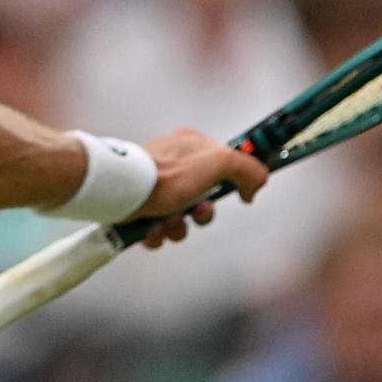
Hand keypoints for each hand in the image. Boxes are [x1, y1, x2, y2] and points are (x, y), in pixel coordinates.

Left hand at [130, 128, 268, 248]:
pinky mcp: (139, 208)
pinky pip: (157, 229)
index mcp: (191, 147)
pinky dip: (158, 235)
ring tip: (168, 223)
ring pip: (180, 218)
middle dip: (203, 213)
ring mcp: (155, 186)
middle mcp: (173, 165)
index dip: (233, 183)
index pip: (223, 165)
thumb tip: (258, 183)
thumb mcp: (219, 162)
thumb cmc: (169, 174)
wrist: (123, 192)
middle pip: (203, 197)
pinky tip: (152, 230)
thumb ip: (247, 168)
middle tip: (197, 211)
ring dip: (179, 227)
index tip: (244, 195)